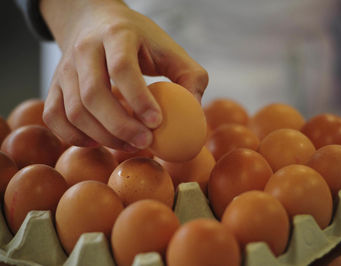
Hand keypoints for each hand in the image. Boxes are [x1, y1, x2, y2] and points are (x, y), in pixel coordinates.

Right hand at [40, 0, 207, 150]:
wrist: (95, 22)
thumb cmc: (139, 40)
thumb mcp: (170, 49)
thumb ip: (190, 77)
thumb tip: (196, 113)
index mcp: (117, 35)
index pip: (122, 68)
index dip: (139, 99)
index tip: (157, 123)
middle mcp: (85, 49)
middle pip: (93, 94)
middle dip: (120, 126)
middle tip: (145, 142)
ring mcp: (65, 68)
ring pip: (74, 110)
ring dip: (103, 136)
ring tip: (130, 144)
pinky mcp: (54, 85)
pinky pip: (55, 117)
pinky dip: (74, 137)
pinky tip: (99, 141)